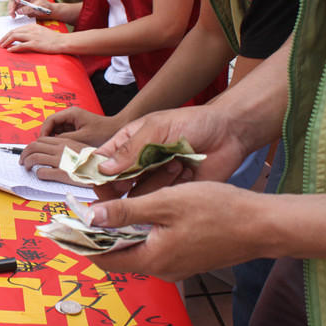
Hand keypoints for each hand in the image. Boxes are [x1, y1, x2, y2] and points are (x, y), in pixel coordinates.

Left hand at [0, 23, 63, 53]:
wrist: (62, 41)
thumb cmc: (53, 39)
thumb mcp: (41, 32)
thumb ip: (31, 33)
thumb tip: (22, 38)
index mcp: (32, 26)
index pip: (16, 29)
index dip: (8, 34)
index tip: (3, 39)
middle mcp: (31, 30)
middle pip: (13, 32)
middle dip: (4, 38)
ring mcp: (32, 36)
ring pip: (15, 37)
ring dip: (6, 42)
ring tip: (1, 47)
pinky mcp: (35, 44)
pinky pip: (21, 45)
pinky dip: (13, 48)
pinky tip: (9, 50)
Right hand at [4, 0, 50, 18]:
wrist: (48, 12)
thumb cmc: (45, 6)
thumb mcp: (38, 6)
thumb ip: (29, 8)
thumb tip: (18, 11)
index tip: (18, 1)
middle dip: (11, 4)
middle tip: (12, 12)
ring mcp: (22, 2)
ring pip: (13, 4)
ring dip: (11, 9)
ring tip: (13, 16)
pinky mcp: (22, 8)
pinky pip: (15, 9)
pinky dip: (14, 12)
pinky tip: (15, 16)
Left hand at [19, 136, 91, 185]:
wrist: (105, 170)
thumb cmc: (94, 161)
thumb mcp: (80, 148)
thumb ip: (66, 147)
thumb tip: (53, 152)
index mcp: (65, 141)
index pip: (42, 139)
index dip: (32, 145)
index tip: (30, 152)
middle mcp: (61, 149)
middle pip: (34, 146)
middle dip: (24, 153)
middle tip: (22, 161)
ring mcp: (60, 161)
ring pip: (34, 158)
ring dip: (27, 163)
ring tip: (27, 168)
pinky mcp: (62, 174)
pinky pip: (42, 172)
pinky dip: (38, 174)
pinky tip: (40, 175)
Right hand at [41, 107, 125, 145]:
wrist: (118, 131)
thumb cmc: (104, 132)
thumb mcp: (83, 137)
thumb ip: (66, 140)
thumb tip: (52, 145)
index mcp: (71, 114)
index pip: (50, 120)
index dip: (43, 131)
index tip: (41, 143)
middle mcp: (69, 116)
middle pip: (51, 125)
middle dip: (46, 137)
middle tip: (43, 149)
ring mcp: (72, 123)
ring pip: (55, 131)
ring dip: (52, 141)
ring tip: (50, 152)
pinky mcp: (75, 130)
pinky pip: (62, 136)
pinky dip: (59, 143)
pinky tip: (60, 152)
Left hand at [87, 182, 264, 281]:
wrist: (261, 224)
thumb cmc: (217, 209)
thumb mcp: (165, 202)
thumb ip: (126, 210)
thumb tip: (91, 216)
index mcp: (152, 258)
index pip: (104, 258)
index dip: (82, 241)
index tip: (65, 226)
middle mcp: (161, 268)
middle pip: (118, 253)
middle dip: (99, 233)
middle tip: (84, 209)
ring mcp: (175, 265)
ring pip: (136, 248)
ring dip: (120, 229)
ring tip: (106, 206)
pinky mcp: (186, 258)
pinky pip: (154, 246)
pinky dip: (140, 230)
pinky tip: (139, 210)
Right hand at [93, 106, 252, 199]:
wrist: (229, 133)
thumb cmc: (192, 122)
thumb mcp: (157, 127)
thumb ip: (130, 148)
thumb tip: (102, 169)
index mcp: (126, 145)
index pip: (99, 164)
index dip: (96, 175)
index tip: (104, 180)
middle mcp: (136, 166)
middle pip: (114, 186)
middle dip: (125, 183)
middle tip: (141, 174)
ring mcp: (153, 182)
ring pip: (137, 196)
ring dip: (156, 180)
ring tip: (177, 163)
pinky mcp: (172, 196)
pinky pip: (160, 202)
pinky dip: (172, 188)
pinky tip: (187, 171)